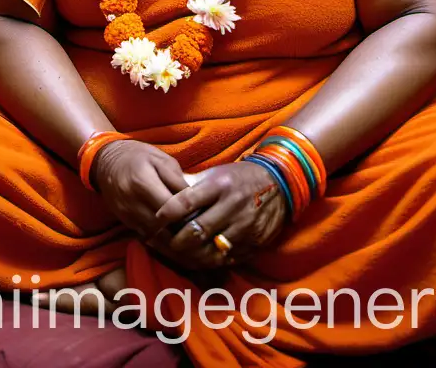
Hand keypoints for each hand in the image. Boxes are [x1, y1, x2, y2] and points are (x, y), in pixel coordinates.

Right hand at [92, 139, 188, 243]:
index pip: (170, 207)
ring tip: (189, 233)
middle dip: (182, 228)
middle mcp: (132, 201)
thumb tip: (195, 200)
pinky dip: (161, 238)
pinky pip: (147, 236)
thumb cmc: (138, 157)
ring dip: (173, 236)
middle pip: (163, 225)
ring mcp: (126, 214)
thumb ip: (177, 180)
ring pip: (155, 235)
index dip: (187, 212)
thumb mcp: (161, 159)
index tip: (201, 212)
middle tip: (198, 227)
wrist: (106, 162)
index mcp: (142, 181)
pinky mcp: (125, 222)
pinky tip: (173, 235)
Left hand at [152, 161, 287, 270]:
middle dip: (175, 241)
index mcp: (220, 185)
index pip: (187, 201)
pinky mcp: (255, 242)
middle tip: (163, 241)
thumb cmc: (239, 177)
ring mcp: (245, 226)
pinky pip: (226, 259)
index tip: (156, 218)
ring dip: (190, 255)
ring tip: (175, 253)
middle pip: (196, 232)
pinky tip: (197, 258)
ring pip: (210, 251)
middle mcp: (232, 206)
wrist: (280, 183)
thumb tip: (163, 195)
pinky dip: (210, 261)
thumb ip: (191, 186)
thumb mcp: (215, 173)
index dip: (168, 212)